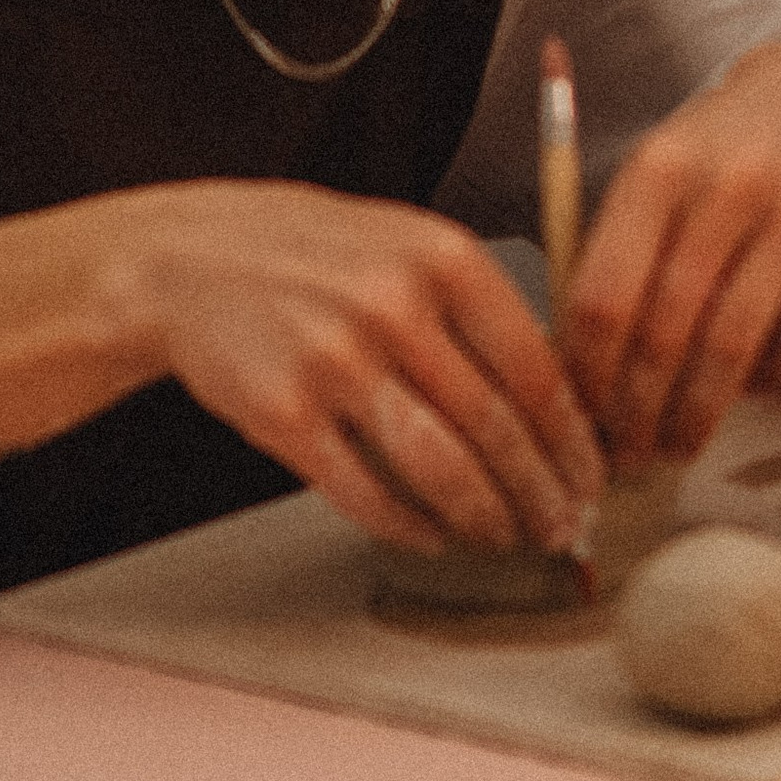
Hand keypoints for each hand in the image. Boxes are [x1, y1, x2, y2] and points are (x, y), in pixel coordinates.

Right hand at [116, 181, 603, 554]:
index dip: (572, 438)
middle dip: (540, 492)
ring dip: (485, 517)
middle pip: (496, 427)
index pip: (536, 367)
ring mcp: (335, 361)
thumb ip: (477, 308)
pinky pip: (366, 492)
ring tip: (506, 538)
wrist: (190, 259)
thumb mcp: (408, 242)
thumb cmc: (315, 254)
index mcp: (443, 257)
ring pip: (440, 468)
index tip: (591, 476)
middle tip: (561, 526)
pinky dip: (410, 526)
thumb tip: (558, 401)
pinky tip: (434, 538)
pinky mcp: (283, 414)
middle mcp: (394, 306)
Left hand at [559, 42, 780, 473]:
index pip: (604, 297)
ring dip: (700, 414)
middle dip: (640, 413)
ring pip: (736, 345)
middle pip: (668, 331)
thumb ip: (615, 257)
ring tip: (680, 444)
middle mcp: (732, 182)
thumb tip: (578, 383)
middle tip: (630, 456)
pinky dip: (771, 380)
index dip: (588, 377)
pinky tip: (749, 389)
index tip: (580, 421)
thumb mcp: (657, 176)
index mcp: (659, 167)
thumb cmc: (719, 155)